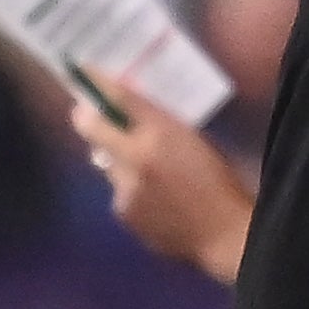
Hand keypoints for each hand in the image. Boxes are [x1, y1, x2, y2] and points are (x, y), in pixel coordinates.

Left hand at [72, 78, 255, 285]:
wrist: (225, 236)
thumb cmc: (220, 181)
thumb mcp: (195, 140)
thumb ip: (158, 123)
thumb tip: (125, 107)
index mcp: (160, 136)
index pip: (118, 100)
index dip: (95, 84)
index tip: (83, 72)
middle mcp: (134, 160)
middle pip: (92, 130)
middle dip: (93, 122)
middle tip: (99, 118)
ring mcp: (124, 190)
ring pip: (108, 164)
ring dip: (121, 163)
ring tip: (152, 174)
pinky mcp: (123, 214)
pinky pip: (119, 192)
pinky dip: (131, 190)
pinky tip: (157, 200)